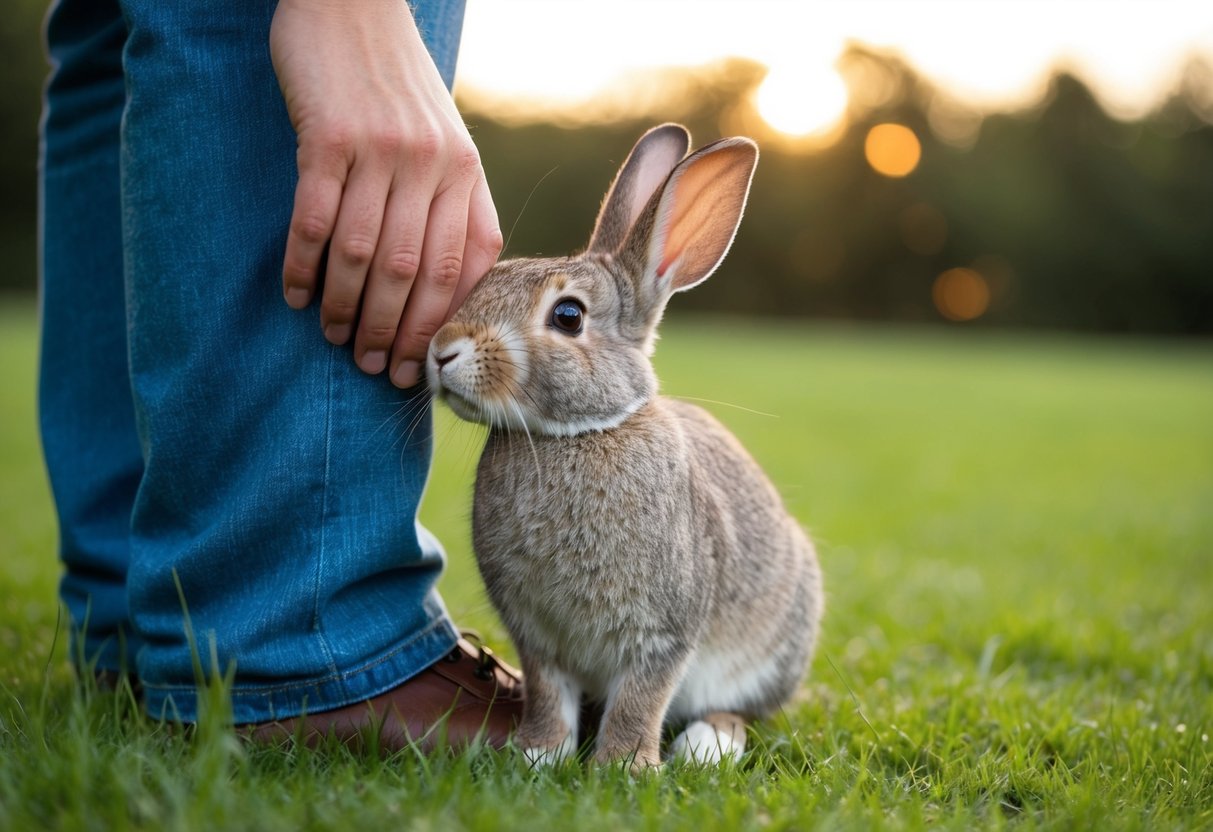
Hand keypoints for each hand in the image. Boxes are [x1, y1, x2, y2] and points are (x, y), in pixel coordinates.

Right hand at [271, 0, 501, 386]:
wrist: (352, 7)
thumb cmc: (398, 90)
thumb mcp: (446, 145)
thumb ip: (450, 208)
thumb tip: (441, 295)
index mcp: (465, 174)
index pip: (461, 270)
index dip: (436, 326)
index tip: (415, 366)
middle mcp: (432, 165)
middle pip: (412, 274)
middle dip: (391, 332)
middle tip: (370, 366)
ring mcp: (381, 151)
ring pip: (364, 255)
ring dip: (345, 308)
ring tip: (332, 338)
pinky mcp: (328, 137)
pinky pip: (315, 219)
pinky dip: (303, 265)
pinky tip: (295, 295)